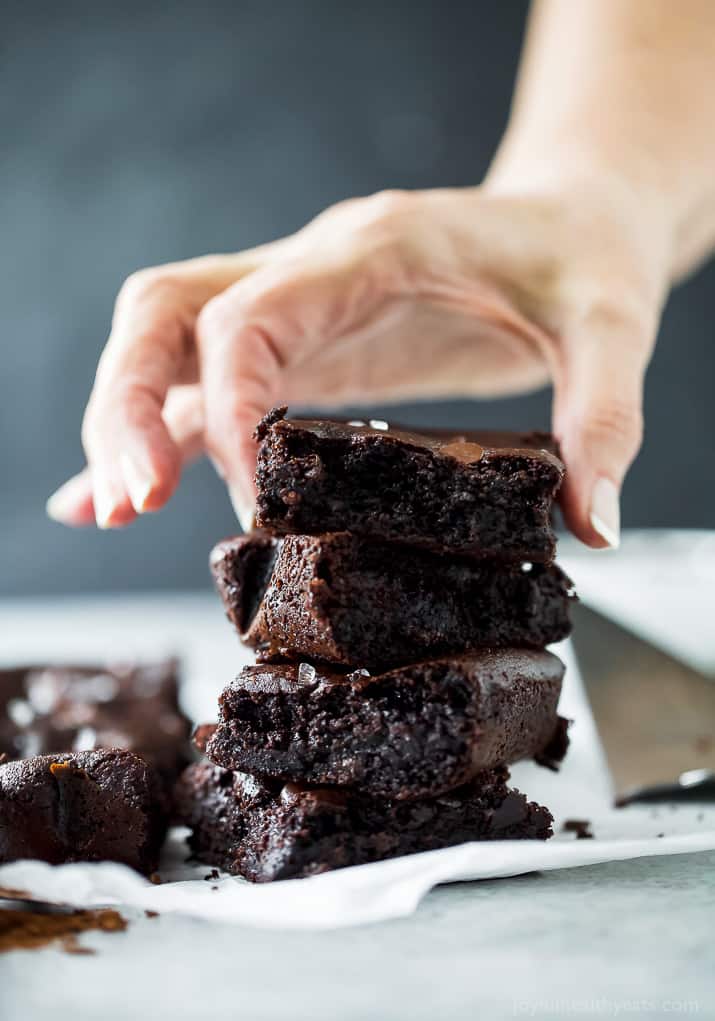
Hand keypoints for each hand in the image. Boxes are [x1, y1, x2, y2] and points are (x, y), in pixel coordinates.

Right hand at [47, 182, 668, 546]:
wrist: (571, 220)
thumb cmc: (582, 254)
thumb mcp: (612, 326)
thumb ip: (602, 420)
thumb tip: (593, 526)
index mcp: (373, 249)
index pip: (253, 313)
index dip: (231, 403)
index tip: (254, 491)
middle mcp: (312, 271)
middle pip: (166, 312)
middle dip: (131, 404)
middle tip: (133, 500)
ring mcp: (296, 309)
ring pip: (165, 343)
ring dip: (126, 421)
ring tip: (112, 509)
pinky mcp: (302, 348)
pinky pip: (204, 383)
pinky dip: (158, 434)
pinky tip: (118, 495)